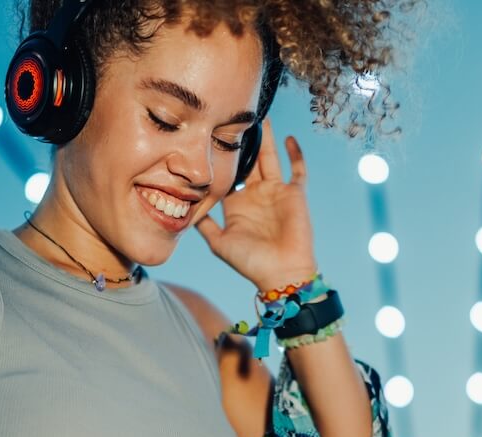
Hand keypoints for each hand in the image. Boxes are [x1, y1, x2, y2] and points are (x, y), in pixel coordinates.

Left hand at [194, 118, 317, 291]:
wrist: (281, 274)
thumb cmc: (250, 262)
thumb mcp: (218, 243)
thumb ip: (203, 225)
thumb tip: (183, 209)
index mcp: (236, 204)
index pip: (226, 174)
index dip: (219, 157)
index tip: (209, 135)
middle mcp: (255, 194)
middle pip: (247, 161)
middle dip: (242, 142)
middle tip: (232, 117)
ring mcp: (276, 192)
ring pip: (269, 158)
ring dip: (265, 139)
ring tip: (258, 118)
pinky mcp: (295, 193)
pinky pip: (298, 169)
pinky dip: (295, 153)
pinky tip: (287, 137)